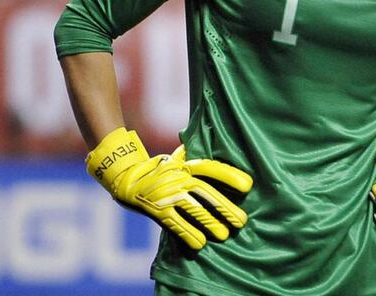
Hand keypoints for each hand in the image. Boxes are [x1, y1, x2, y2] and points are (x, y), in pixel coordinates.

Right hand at [86, 127, 252, 249]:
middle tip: (242, 221)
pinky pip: (175, 224)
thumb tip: (215, 132)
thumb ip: (194, 153)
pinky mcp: (157, 210)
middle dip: (225, 207)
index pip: (210, 168)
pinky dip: (188, 234)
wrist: (126, 179)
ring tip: (225, 234)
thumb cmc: (160, 169)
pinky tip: (200, 244)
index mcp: (185, 165)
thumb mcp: (177, 157)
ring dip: (210, 223)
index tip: (248, 185)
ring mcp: (167, 194)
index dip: (229, 175)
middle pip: (205, 193)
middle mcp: (178, 178)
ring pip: (193, 210)